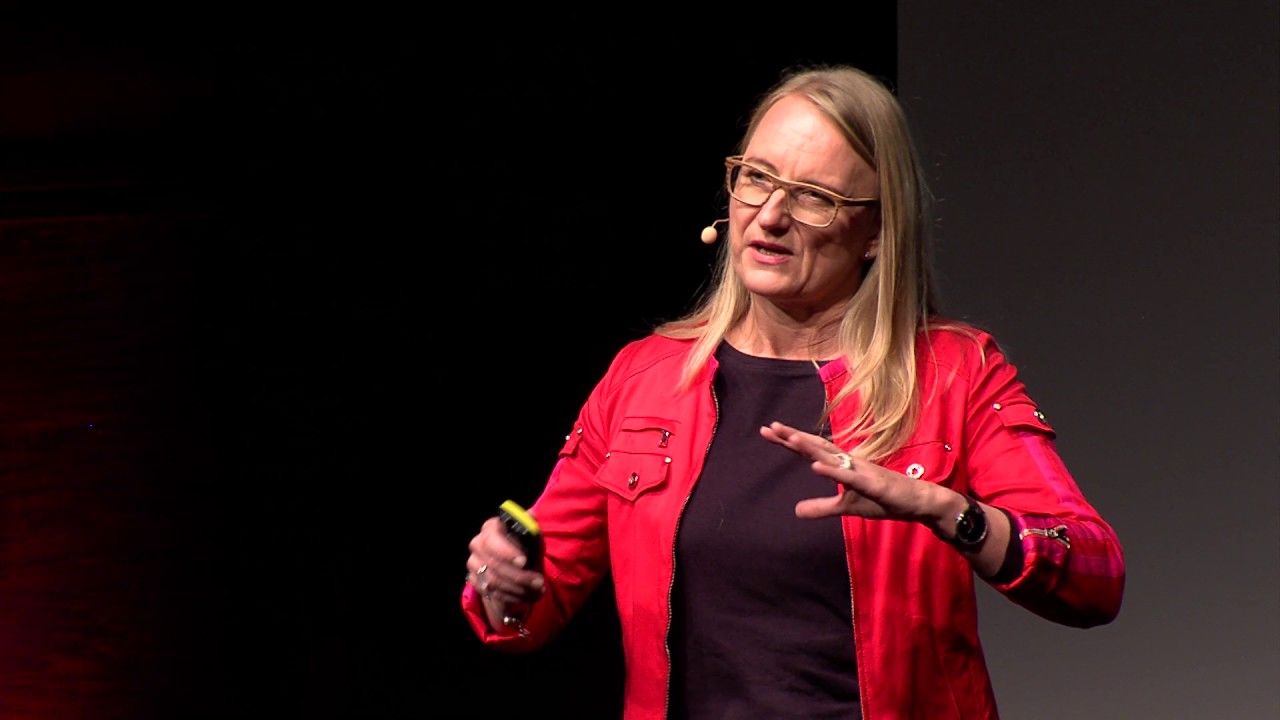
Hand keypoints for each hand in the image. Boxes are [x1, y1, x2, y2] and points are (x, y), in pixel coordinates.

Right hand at [466, 516, 544, 627]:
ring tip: (538, 590)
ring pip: (493, 582)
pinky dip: (512, 597)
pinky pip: (491, 593)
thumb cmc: (525, 548)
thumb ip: (531, 528)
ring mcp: (473, 563)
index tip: (524, 562)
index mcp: (490, 528)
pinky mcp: (474, 580)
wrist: (516, 567)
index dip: (507, 552)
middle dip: (519, 576)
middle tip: (539, 582)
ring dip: (519, 589)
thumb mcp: (532, 538)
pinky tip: (526, 595)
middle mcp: (477, 544)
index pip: (492, 539)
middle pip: (493, 564)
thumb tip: (531, 514)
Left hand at [759, 420, 950, 522]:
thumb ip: (822, 507)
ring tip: (790, 438)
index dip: (790, 441)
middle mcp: (849, 462)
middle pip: (817, 446)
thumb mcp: (846, 507)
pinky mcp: (873, 484)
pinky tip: (817, 467)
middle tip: (769, 427)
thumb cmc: (882, 499)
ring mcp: (861, 471)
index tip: (768, 430)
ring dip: (811, 448)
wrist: (917, 501)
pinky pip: (850, 477)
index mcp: (842, 465)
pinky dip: (833, 471)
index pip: (811, 450)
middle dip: (793, 437)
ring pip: (832, 457)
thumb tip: (795, 511)